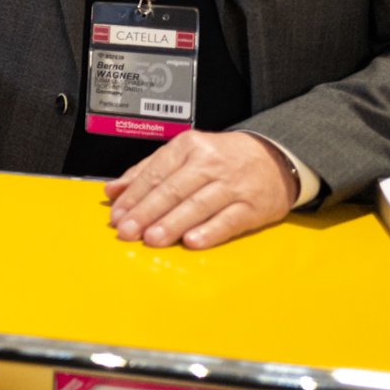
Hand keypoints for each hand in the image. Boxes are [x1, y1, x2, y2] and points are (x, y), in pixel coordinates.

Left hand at [104, 130, 296, 248]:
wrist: (275, 157)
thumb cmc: (222, 158)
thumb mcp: (184, 154)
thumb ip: (148, 171)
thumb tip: (114, 191)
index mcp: (188, 147)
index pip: (155, 173)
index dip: (134, 197)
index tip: (117, 216)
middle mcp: (210, 163)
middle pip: (173, 189)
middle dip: (147, 212)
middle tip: (127, 231)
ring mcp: (233, 184)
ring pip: (197, 205)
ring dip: (172, 223)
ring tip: (152, 238)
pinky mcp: (253, 206)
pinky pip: (228, 220)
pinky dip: (209, 231)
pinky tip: (192, 241)